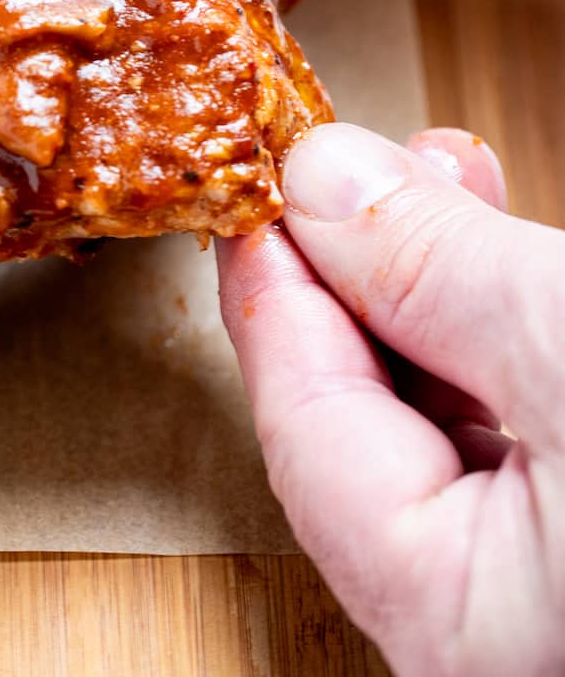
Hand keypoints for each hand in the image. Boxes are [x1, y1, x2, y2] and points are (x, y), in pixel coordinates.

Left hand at [217, 123, 564, 673]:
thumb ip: (436, 272)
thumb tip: (319, 182)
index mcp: (456, 625)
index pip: (307, 429)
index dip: (277, 287)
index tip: (256, 184)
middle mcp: (492, 643)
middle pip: (368, 435)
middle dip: (362, 276)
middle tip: (356, 164)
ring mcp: (545, 610)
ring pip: (450, 437)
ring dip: (442, 296)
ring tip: (450, 181)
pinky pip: (520, 453)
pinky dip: (505, 348)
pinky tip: (518, 265)